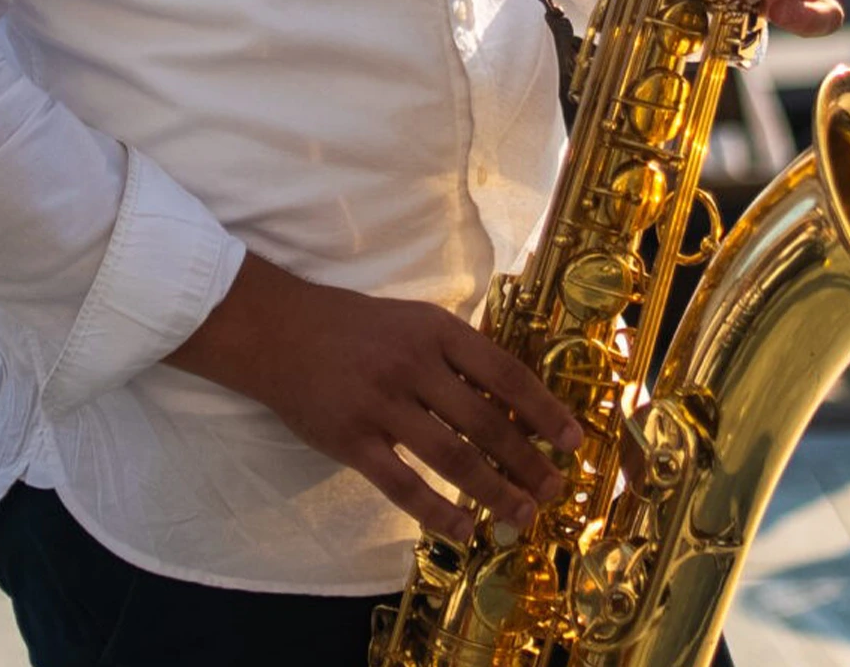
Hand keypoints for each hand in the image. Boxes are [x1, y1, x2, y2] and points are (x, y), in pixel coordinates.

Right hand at [165, 254, 581, 543]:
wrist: (277, 329)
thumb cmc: (354, 325)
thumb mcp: (413, 320)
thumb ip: (457, 354)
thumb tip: (512, 400)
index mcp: (437, 331)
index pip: (506, 375)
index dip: (544, 410)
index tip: (572, 440)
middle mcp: (414, 365)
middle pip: (486, 423)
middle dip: (528, 462)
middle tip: (553, 490)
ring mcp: (381, 404)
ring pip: (452, 457)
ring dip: (494, 492)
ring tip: (520, 516)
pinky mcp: (351, 439)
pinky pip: (403, 484)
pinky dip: (438, 512)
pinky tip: (464, 529)